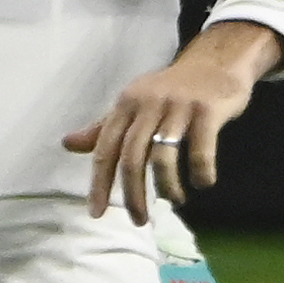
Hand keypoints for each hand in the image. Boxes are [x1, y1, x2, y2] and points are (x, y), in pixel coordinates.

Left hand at [64, 22, 283, 224]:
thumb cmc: (171, 90)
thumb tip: (67, 144)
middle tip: (139, 220)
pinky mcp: (207, 111)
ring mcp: (179, 106)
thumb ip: (104, 127)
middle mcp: (149, 103)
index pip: (106, 148)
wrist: (217, 61)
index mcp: (127, 103)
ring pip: (164, 158)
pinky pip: (199, 152)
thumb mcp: (134, 103)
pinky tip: (203, 182)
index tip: (96, 212)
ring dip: (168, 188)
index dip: (99, 183)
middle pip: (132, 158)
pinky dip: (200, 174)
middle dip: (133, 195)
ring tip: (174, 200)